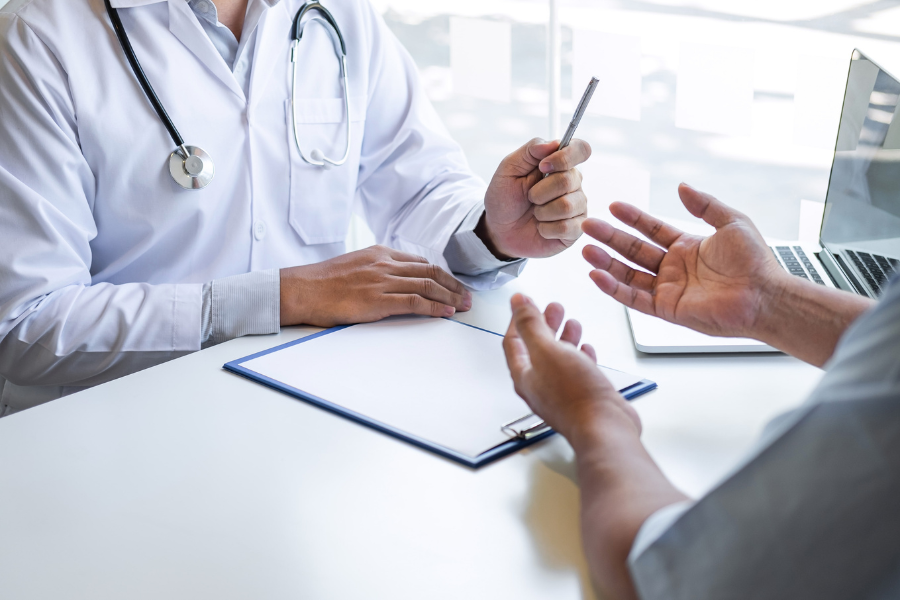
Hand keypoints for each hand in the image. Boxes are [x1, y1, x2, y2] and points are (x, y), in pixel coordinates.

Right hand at [280, 245, 471, 326]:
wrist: (302, 289)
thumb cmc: (323, 282)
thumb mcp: (354, 264)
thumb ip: (377, 269)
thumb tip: (395, 279)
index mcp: (380, 253)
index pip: (420, 262)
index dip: (442, 275)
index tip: (454, 285)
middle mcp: (384, 264)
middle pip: (430, 273)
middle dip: (453, 286)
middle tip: (468, 297)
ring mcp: (382, 281)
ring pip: (427, 286)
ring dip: (450, 297)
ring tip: (463, 307)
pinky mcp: (377, 300)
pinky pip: (414, 302)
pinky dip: (434, 308)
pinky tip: (445, 314)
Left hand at [480, 138, 591, 258]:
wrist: (499, 229)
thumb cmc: (505, 197)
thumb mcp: (509, 169)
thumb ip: (530, 151)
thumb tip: (554, 143)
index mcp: (560, 164)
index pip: (580, 149)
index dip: (565, 157)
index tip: (542, 166)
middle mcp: (573, 183)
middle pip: (568, 180)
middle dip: (540, 191)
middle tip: (529, 197)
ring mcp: (577, 207)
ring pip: (567, 206)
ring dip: (542, 211)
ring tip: (535, 213)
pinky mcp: (575, 229)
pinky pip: (566, 227)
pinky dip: (546, 228)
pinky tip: (541, 227)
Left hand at [502, 294, 639, 449]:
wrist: (604, 426)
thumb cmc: (574, 395)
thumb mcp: (547, 350)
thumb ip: (530, 324)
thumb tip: (517, 302)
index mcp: (525, 374)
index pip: (513, 342)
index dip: (518, 320)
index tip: (525, 304)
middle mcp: (540, 385)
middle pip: (537, 349)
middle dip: (544, 325)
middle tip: (554, 308)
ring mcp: (560, 392)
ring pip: (558, 358)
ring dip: (563, 337)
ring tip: (572, 323)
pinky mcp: (581, 396)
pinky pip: (577, 371)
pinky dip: (580, 356)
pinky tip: (586, 350)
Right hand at [582, 183, 788, 338]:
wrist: (764, 295)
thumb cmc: (756, 262)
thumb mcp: (732, 221)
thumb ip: (704, 204)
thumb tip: (682, 186)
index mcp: (686, 248)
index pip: (651, 230)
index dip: (632, 218)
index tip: (614, 207)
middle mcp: (673, 268)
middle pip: (633, 251)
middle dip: (609, 238)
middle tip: (588, 226)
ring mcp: (668, 289)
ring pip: (628, 274)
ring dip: (606, 262)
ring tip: (586, 250)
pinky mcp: (666, 309)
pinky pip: (634, 299)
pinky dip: (613, 288)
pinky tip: (597, 275)